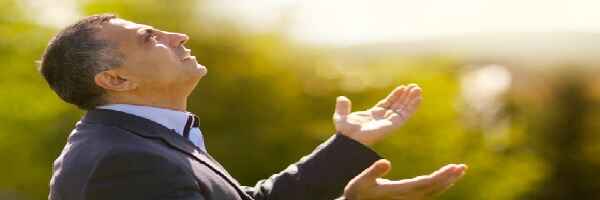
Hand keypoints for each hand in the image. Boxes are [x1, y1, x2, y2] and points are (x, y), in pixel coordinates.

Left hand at [333, 84, 421, 145]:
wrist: (350, 139)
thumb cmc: (345, 132)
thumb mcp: (340, 117)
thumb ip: (342, 107)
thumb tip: (341, 98)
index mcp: (373, 115)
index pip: (388, 104)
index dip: (395, 96)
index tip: (403, 88)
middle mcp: (383, 118)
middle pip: (397, 105)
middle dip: (406, 96)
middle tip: (414, 86)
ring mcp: (389, 121)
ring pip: (403, 109)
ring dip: (411, 99)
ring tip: (418, 89)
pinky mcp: (393, 125)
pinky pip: (405, 114)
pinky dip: (412, 106)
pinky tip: (418, 98)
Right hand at [342, 159, 466, 199]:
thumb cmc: (357, 194)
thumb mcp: (360, 181)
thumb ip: (372, 171)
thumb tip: (386, 162)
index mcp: (398, 191)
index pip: (425, 183)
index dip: (440, 176)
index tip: (453, 168)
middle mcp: (407, 198)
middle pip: (433, 188)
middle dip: (449, 178)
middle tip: (462, 167)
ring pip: (433, 191)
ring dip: (447, 181)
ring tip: (459, 170)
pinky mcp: (408, 199)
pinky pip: (428, 192)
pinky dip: (439, 184)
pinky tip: (446, 178)